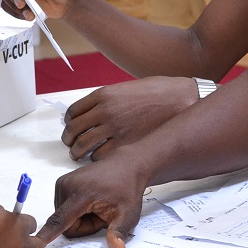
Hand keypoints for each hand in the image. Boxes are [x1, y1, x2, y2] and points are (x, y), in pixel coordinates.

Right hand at [0, 198, 41, 247]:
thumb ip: (2, 213)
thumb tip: (3, 217)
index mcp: (20, 226)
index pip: (33, 224)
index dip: (25, 222)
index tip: (20, 221)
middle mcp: (18, 245)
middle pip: (36, 246)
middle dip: (32, 241)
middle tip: (26, 237)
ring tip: (9, 246)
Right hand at [35, 150, 147, 247]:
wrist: (126, 165)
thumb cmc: (127, 188)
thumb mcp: (128, 214)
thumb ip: (119, 232)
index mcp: (81, 194)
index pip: (60, 221)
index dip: (47, 235)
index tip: (34, 244)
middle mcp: (67, 186)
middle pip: (64, 224)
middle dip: (83, 226)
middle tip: (101, 214)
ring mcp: (62, 183)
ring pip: (63, 217)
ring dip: (80, 219)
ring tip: (98, 206)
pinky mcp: (62, 183)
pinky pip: (63, 208)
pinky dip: (76, 211)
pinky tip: (91, 202)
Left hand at [63, 76, 199, 160]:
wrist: (180, 99)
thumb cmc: (157, 92)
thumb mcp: (125, 89)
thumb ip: (107, 101)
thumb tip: (92, 114)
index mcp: (103, 95)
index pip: (73, 112)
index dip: (68, 122)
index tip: (70, 127)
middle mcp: (105, 111)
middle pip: (74, 130)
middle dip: (69, 139)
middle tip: (70, 143)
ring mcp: (115, 128)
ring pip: (83, 146)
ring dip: (78, 152)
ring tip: (78, 154)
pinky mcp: (126, 144)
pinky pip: (100, 157)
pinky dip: (96, 159)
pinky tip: (99, 158)